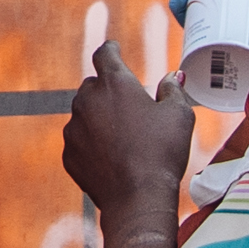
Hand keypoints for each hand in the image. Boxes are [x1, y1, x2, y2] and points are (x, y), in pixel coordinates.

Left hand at [63, 45, 194, 247]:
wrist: (137, 199)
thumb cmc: (162, 153)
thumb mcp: (179, 116)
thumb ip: (173, 90)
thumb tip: (172, 77)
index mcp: (114, 84)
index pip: (105, 54)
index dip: (111, 49)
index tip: (114, 48)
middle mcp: (87, 101)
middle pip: (93, 85)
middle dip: (107, 90)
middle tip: (128, 105)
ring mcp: (74, 128)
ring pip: (84, 113)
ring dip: (99, 117)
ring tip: (123, 137)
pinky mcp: (69, 153)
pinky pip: (79, 140)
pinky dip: (92, 143)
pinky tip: (112, 157)